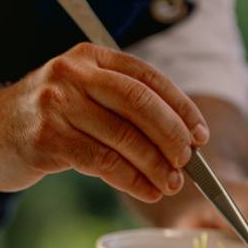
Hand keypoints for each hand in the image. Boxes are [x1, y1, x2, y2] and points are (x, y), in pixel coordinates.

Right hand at [0, 43, 208, 200]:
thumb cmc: (47, 116)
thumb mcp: (82, 93)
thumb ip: (124, 104)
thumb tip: (184, 137)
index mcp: (91, 57)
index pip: (148, 78)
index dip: (180, 107)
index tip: (200, 134)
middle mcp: (73, 74)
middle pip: (140, 103)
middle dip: (173, 135)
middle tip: (189, 161)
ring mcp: (57, 105)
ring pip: (124, 136)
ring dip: (156, 164)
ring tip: (172, 183)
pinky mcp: (48, 139)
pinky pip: (103, 162)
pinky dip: (132, 179)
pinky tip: (146, 190)